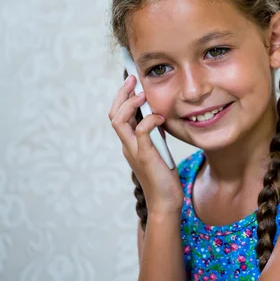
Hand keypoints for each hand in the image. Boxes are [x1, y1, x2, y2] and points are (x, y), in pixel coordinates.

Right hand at [108, 75, 183, 214]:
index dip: (122, 97)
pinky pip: (140, 133)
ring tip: (142, 95)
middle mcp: (127, 145)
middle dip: (121, 94)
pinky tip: (159, 117)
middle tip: (133, 79)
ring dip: (129, 104)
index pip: (118, 115)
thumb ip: (154, 133)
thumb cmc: (163, 176)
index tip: (132, 81)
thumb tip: (157, 115)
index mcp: (129, 142)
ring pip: (119, 122)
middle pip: (113, 115)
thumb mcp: (158, 148)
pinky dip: (148, 121)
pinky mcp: (145, 156)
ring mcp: (133, 151)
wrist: (166, 201)